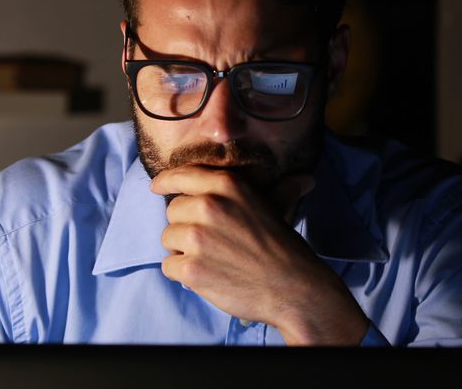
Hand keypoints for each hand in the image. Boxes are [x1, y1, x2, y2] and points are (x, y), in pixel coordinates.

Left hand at [151, 164, 368, 344]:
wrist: (292, 286)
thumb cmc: (281, 247)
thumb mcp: (269, 206)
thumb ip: (258, 190)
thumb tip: (304, 178)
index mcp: (227, 185)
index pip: (181, 176)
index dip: (166, 182)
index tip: (156, 187)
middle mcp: (208, 206)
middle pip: (172, 210)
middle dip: (185, 225)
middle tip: (210, 241)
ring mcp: (197, 238)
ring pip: (167, 238)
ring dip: (182, 251)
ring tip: (211, 259)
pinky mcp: (191, 268)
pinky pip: (168, 266)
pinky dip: (183, 274)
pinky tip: (206, 276)